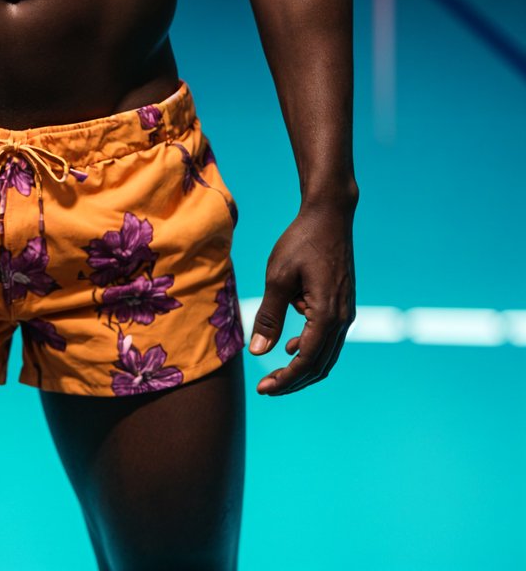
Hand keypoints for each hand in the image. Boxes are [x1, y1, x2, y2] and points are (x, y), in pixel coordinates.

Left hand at [248, 199, 355, 395]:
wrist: (330, 216)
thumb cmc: (301, 242)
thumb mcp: (278, 277)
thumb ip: (269, 316)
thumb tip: (258, 352)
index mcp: (327, 315)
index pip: (306, 361)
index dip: (285, 380)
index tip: (264, 389)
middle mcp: (342, 319)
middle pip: (320, 365)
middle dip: (293, 380)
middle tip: (267, 388)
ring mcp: (346, 313)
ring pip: (326, 354)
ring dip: (302, 367)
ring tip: (275, 371)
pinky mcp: (343, 305)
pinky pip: (328, 338)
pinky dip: (310, 348)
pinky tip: (291, 344)